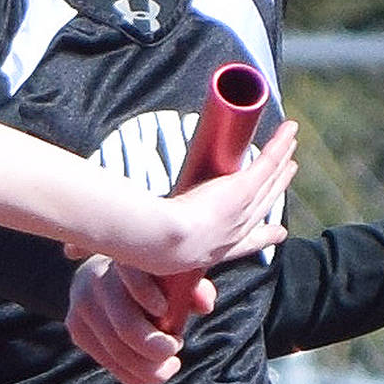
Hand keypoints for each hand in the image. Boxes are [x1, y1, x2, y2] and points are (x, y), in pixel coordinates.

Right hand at [69, 259, 216, 383]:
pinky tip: (149, 371)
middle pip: (127, 328)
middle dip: (157, 349)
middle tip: (176, 350)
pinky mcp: (76, 327)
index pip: (133, 274)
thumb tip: (204, 306)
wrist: (108, 274)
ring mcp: (81, 305)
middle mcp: (95, 278)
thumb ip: (192, 288)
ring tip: (169, 363)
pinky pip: (109, 362)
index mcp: (122, 256)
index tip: (167, 313)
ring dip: (150, 367)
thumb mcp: (174, 275)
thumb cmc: (154, 276)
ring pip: (118, 352)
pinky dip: (134, 375)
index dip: (149, 295)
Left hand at [139, 117, 298, 276]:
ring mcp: (243, 209)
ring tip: (291, 146)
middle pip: (266, 203)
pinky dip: (281, 144)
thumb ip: (136, 247)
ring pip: (270, 179)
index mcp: (220, 249)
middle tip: (290, 172)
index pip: (247, 242)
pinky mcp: (243, 188)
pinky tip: (290, 129)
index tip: (277, 233)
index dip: (263, 236)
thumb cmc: (154, 250)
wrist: (165, 243)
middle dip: (278, 187)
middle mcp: (237, 230)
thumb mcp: (152, 252)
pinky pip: (268, 162)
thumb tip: (92, 254)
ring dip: (282, 160)